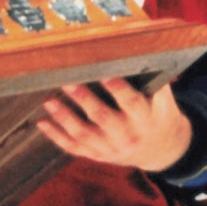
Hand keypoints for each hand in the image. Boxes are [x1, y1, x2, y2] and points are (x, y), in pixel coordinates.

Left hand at [36, 80, 192, 171]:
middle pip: (103, 118)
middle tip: (67, 82)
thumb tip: (143, 50)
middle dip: (84, 100)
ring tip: (49, 101)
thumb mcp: (164, 100)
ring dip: (65, 118)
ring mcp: (111, 149)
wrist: (160, 150)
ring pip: (85, 134)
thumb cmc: (159, 115)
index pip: (132, 103)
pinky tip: (43, 123)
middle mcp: (128, 136)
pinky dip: (57, 137)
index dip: (118, 89)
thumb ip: (155, 80)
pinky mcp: (98, 155)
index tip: (104, 74)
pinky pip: (75, 148)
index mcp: (146, 119)